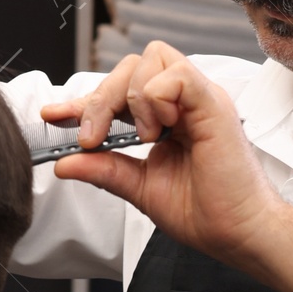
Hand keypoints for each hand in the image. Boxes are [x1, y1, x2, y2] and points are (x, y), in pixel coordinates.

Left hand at [46, 43, 281, 270]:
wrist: (239, 234)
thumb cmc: (206, 213)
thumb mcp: (142, 189)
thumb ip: (106, 170)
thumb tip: (64, 162)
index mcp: (168, 119)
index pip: (118, 92)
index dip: (82, 101)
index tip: (53, 116)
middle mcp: (183, 103)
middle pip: (131, 65)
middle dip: (100, 99)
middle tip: (94, 139)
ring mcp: (199, 100)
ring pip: (151, 58)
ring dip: (132, 97)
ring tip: (145, 137)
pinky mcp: (213, 104)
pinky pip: (176, 74)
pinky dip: (157, 97)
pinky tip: (161, 129)